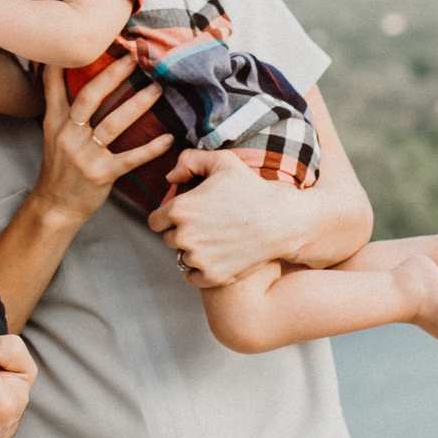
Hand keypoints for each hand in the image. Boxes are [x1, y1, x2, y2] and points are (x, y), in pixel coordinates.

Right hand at [32, 56, 171, 220]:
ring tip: (157, 88)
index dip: (63, 63)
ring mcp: (84, 156)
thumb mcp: (50, 135)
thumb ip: (60, 107)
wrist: (54, 207)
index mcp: (54, 123)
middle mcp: (67, 135)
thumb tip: (63, 76)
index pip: (54, 86)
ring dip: (138, 104)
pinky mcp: (102, 175)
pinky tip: (168, 138)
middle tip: (134, 56)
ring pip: (114, 123)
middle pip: (90, 97)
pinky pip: (131, 158)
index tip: (79, 39)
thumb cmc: (58, 168)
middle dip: (113, 74)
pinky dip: (151, 148)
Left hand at [150, 151, 300, 286]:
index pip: (155, 221)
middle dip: (182, 232)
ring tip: (215, 239)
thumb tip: (170, 178)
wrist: (282, 220)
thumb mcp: (222, 161)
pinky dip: (199, 270)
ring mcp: (199, 259)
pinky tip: (214, 257)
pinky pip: (191, 277)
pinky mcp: (213, 277)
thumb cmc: (252, 188)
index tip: (186, 215)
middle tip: (206, 225)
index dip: (169, 217)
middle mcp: (185, 236)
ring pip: (181, 257)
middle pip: (168, 239)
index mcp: (181, 209)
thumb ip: (189, 160)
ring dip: (192, 251)